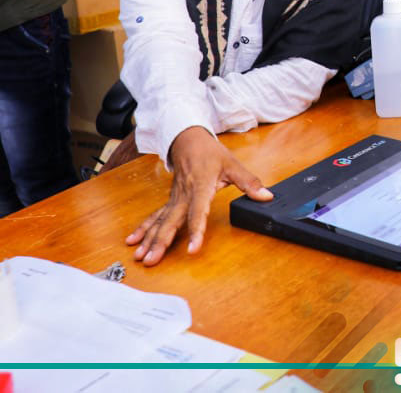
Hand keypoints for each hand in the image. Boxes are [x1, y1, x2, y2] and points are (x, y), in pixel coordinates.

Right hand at [124, 127, 272, 265]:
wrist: (188, 140)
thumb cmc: (210, 153)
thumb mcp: (232, 164)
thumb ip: (249, 182)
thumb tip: (266, 196)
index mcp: (200, 187)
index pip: (198, 212)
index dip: (196, 231)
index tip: (193, 248)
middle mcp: (184, 196)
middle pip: (171, 221)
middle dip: (161, 242)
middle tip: (151, 260)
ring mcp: (174, 199)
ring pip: (159, 221)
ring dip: (150, 239)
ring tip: (141, 257)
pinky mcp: (170, 201)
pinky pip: (154, 216)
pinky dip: (144, 229)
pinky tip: (134, 241)